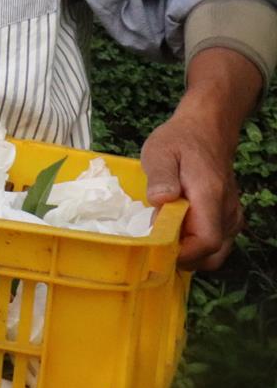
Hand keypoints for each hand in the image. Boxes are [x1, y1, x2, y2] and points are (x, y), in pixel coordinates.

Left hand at [140, 47, 260, 269]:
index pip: (205, 242)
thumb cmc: (180, 140)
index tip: (157, 249)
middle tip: (157, 248)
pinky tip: (176, 230)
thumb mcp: (160, 152)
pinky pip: (217, 241)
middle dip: (185, 259)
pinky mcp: (228, 215)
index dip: (182, 254)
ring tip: (164, 237)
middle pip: (213, 255)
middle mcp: (227, 211)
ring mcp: (231, 215)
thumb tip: (161, 201)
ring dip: (191, 253)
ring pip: (216, 252)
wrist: (206, 128)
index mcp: (210, 197)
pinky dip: (198, 245)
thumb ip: (161, 177)